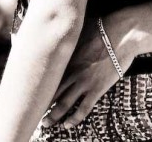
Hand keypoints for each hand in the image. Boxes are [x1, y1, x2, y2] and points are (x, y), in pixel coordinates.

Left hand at [42, 14, 136, 128]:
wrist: (122, 33)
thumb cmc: (102, 26)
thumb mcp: (79, 29)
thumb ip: (67, 37)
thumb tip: (58, 32)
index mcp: (66, 57)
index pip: (46, 75)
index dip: (37, 86)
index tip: (29, 92)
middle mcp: (71, 71)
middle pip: (51, 92)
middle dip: (41, 104)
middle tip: (32, 113)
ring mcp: (84, 81)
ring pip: (63, 104)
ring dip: (53, 116)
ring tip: (45, 124)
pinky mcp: (97, 89)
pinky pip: (83, 109)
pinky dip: (74, 119)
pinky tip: (68, 125)